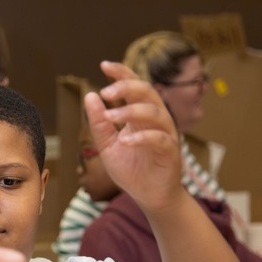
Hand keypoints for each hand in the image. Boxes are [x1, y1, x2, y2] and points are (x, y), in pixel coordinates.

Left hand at [84, 61, 181, 212]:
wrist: (149, 196)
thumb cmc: (131, 169)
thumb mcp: (108, 146)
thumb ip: (99, 124)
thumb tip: (90, 96)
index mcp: (139, 114)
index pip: (133, 86)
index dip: (121, 73)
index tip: (103, 65)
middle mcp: (155, 118)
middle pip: (146, 91)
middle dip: (126, 87)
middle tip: (106, 91)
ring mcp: (165, 133)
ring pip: (154, 112)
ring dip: (130, 111)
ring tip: (110, 116)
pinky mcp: (171, 151)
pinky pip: (160, 138)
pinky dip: (142, 138)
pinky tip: (125, 141)